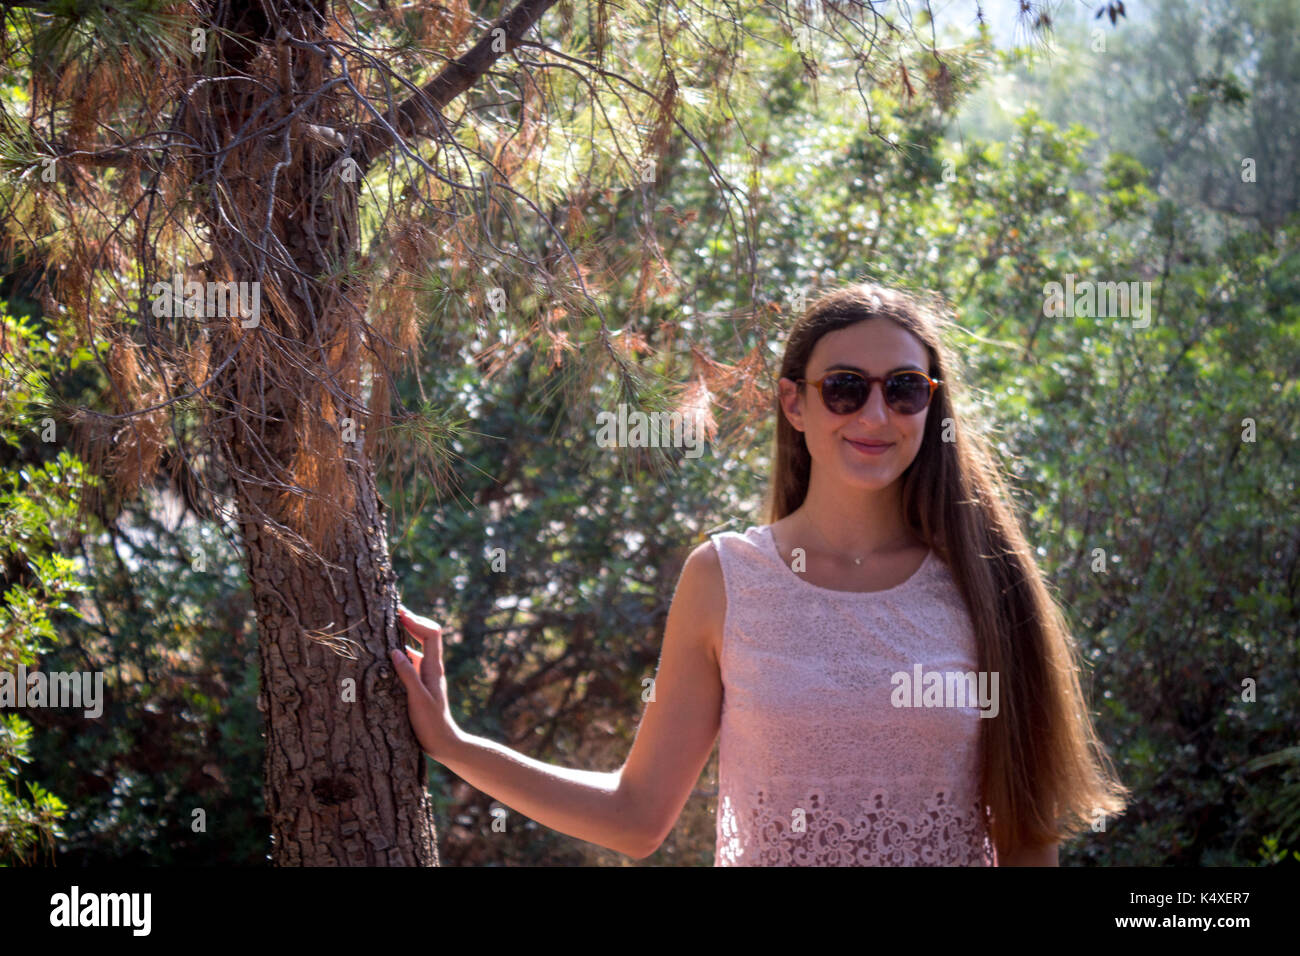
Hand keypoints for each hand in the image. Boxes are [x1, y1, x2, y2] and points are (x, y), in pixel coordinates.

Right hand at [391, 604, 459, 760]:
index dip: (417, 620)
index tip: (399, 613)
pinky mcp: (419, 684)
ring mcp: (425, 675)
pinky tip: (383, 657)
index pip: (432, 633)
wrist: (443, 743)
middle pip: (425, 635)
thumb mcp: (418, 699)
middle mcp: (431, 667)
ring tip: (381, 630)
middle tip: (390, 612)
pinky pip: (409, 662)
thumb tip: (396, 651)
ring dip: (402, 637)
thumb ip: (408, 675)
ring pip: (415, 648)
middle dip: (409, 622)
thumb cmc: (431, 723)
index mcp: (434, 668)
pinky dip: (398, 653)